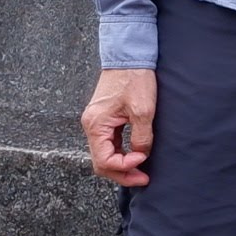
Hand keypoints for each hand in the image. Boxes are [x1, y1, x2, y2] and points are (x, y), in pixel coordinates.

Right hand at [82, 68, 155, 186]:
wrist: (129, 56)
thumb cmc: (134, 78)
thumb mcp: (143, 110)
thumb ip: (141, 138)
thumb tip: (141, 155)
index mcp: (96, 124)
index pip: (105, 160)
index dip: (125, 166)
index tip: (143, 160)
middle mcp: (91, 125)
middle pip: (101, 162)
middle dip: (122, 173)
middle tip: (143, 178)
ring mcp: (96, 123)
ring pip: (104, 154)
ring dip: (121, 165)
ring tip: (141, 171)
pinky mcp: (104, 119)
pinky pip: (108, 144)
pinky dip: (120, 153)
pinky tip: (134, 155)